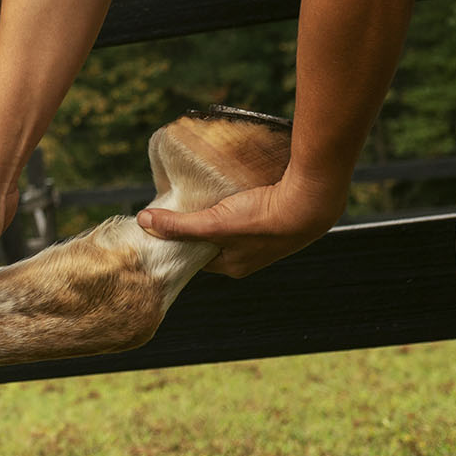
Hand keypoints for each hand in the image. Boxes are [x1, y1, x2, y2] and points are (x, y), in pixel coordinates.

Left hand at [136, 176, 345, 277]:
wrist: (312, 203)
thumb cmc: (264, 219)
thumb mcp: (215, 224)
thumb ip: (179, 225)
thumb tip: (143, 222)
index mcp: (233, 266)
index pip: (194, 256)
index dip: (177, 239)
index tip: (162, 221)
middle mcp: (248, 257)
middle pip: (211, 241)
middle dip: (196, 225)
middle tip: (178, 203)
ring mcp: (263, 240)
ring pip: (229, 227)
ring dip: (216, 212)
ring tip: (201, 194)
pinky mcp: (274, 219)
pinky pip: (247, 213)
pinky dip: (236, 204)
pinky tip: (229, 190)